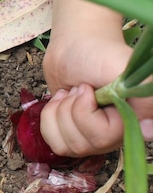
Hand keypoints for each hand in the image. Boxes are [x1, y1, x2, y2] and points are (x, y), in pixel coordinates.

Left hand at [41, 23, 152, 156]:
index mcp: (133, 121)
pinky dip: (49, 118)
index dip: (85, 112)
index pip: (102, 137)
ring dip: (59, 112)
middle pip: (81, 144)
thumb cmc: (100, 54)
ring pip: (65, 146)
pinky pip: (53, 142)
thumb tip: (148, 133)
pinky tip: (62, 101)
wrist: (75, 46)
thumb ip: (144, 97)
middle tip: (80, 88)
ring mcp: (93, 139)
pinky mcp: (72, 136)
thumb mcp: (124, 68)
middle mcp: (115, 136)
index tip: (88, 88)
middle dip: (70, 109)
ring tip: (72, 93)